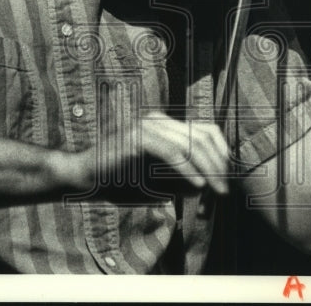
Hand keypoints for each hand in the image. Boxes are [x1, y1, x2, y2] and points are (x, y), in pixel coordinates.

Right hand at [67, 111, 229, 196]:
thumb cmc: (119, 181)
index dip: (221, 153)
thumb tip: (208, 184)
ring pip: (190, 144)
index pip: (206, 130)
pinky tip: (198, 185)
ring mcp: (146, 125)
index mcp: (164, 125)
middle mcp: (158, 120)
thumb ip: (181, 180)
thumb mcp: (157, 181)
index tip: (226, 178)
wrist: (83, 177)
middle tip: (224, 190)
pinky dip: (188, 170)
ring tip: (215, 190)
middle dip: (218, 164)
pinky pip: (171, 152)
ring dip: (207, 169)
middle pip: (202, 135)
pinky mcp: (136, 137)